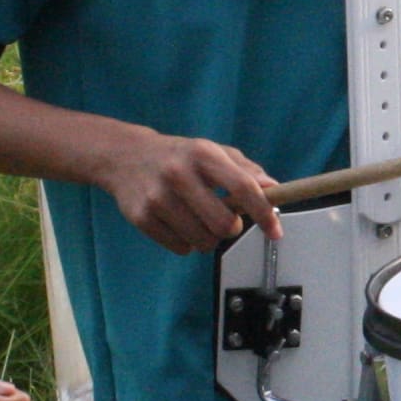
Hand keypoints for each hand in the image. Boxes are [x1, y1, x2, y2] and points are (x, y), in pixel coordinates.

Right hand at [97, 124, 279, 254]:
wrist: (125, 156)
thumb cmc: (179, 156)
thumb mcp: (213, 152)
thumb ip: (246, 171)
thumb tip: (274, 190)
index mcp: (203, 154)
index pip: (243, 188)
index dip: (263, 213)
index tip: (275, 230)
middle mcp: (179, 174)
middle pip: (223, 224)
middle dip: (231, 229)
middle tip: (225, 220)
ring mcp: (158, 197)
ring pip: (203, 241)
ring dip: (209, 238)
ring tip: (199, 220)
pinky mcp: (141, 217)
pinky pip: (181, 248)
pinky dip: (187, 243)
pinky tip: (179, 223)